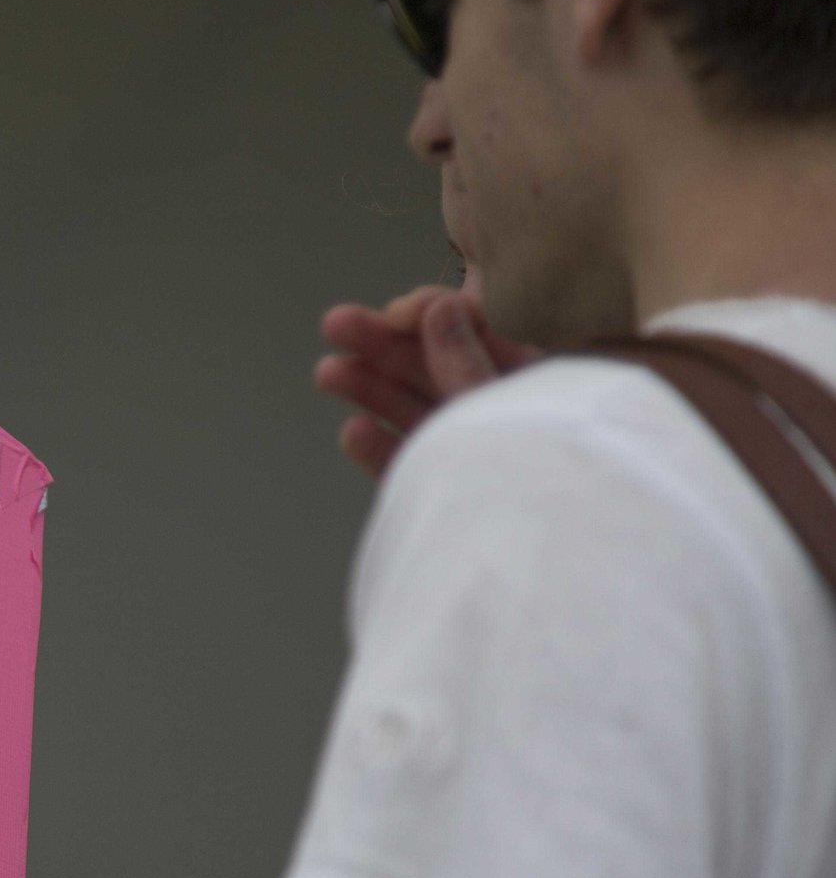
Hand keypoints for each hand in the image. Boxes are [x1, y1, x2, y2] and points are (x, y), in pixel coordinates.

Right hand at [314, 284, 535, 477]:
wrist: (550, 570)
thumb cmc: (548, 473)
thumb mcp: (506, 406)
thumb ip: (467, 360)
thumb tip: (439, 308)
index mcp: (536, 383)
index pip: (480, 333)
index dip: (434, 315)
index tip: (397, 312)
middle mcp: (503, 415)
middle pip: (437, 368)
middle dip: (384, 346)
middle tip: (335, 324)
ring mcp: (475, 456)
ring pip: (416, 413)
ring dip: (370, 389)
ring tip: (326, 372)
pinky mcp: (449, 497)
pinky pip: (412, 467)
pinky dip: (381, 451)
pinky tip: (353, 431)